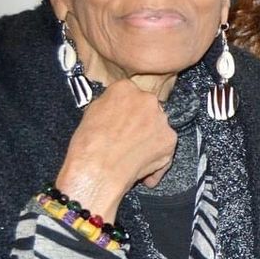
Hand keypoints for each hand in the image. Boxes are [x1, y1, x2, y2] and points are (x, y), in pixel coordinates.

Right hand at [53, 79, 177, 221]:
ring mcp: (161, 120)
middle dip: (141, 122)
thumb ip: (109, 104)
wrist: (98, 169)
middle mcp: (147, 101)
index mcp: (125, 89)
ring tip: (132, 152)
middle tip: (128, 136)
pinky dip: (157, 157)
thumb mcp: (90, 112)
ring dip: (150, 138)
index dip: (127, 109)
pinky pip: (166, 148)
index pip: (131, 93)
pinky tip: (140, 165)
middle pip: (148, 109)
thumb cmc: (89, 144)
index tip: (124, 117)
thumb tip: (115, 107)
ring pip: (158, 127)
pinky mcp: (170, 140)